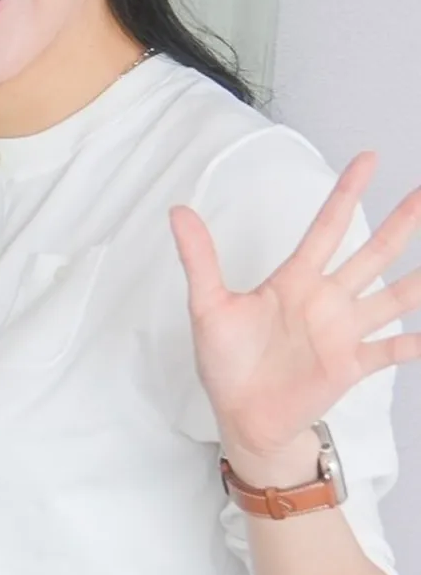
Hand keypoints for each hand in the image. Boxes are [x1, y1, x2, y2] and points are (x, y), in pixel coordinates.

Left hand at [174, 153, 420, 483]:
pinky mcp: (352, 364)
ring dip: (420, 279)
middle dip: (401, 224)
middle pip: (372, 253)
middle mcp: (327, 300)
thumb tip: (178, 211)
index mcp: (294, 280)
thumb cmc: (226, 361)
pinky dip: (416, 341)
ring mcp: (344, 331)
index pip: (327, 227)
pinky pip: (394, 349)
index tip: (368, 159)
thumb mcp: (208, 306)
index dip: (347, 193)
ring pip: (394, 297)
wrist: (242, 415)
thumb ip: (199, 259)